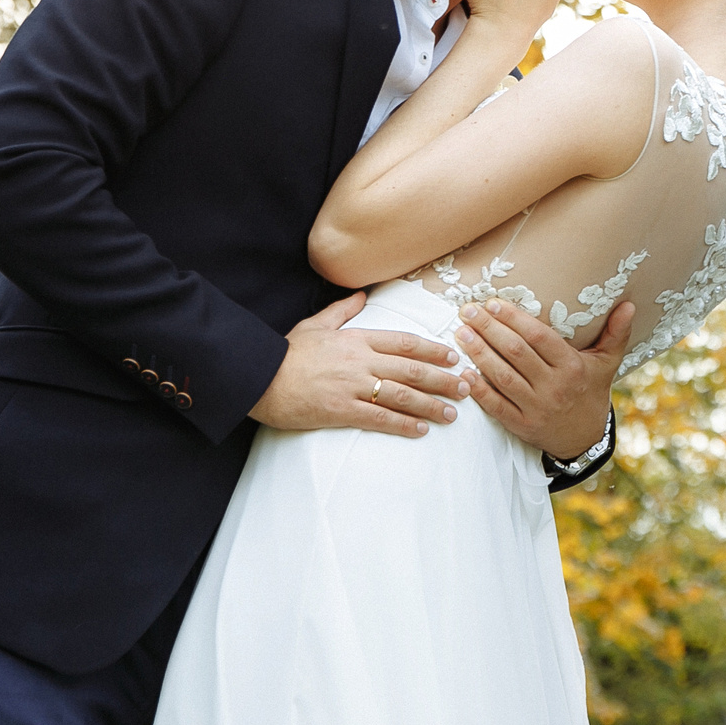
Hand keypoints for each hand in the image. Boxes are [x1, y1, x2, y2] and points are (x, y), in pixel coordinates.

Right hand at [251, 293, 466, 433]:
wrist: (259, 377)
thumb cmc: (286, 352)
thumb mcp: (315, 324)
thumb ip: (342, 311)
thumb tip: (360, 295)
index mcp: (357, 338)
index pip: (405, 342)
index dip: (433, 350)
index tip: (454, 357)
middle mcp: (360, 361)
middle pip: (412, 369)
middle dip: (443, 379)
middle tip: (466, 387)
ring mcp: (352, 386)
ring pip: (402, 395)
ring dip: (431, 404)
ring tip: (452, 413)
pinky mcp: (341, 410)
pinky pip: (379, 418)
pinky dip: (403, 424)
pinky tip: (421, 429)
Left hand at [456, 297, 631, 461]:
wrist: (585, 438)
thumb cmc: (592, 391)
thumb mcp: (607, 362)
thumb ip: (616, 333)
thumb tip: (629, 305)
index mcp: (572, 367)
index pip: (539, 337)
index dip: (513, 318)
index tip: (492, 303)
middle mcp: (554, 387)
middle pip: (516, 353)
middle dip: (489, 329)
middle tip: (468, 311)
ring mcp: (536, 408)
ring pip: (503, 376)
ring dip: (479, 353)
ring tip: (461, 334)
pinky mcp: (522, 426)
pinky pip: (496, 405)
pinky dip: (479, 389)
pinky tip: (464, 372)